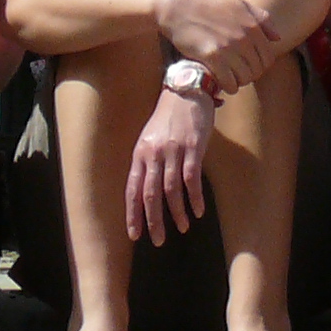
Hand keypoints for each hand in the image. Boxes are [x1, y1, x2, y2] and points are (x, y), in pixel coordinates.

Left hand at [126, 82, 214, 243]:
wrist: (186, 89)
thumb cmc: (168, 116)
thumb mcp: (149, 137)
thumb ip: (147, 161)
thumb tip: (144, 191)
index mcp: (140, 153)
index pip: (132, 190)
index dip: (133, 214)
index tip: (135, 235)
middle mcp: (153, 153)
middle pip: (150, 194)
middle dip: (154, 221)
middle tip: (158, 241)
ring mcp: (173, 150)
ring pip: (172, 190)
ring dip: (177, 213)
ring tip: (182, 228)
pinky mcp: (193, 147)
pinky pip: (192, 178)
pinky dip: (195, 197)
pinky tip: (198, 210)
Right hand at [157, 0, 281, 92]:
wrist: (181, 8)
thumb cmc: (210, 6)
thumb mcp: (240, 5)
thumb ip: (262, 19)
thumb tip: (278, 38)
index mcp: (253, 25)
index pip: (269, 57)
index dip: (261, 66)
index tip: (249, 66)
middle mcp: (244, 37)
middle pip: (258, 70)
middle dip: (250, 75)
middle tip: (238, 74)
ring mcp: (229, 47)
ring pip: (245, 79)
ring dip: (239, 82)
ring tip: (230, 78)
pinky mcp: (212, 56)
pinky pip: (229, 83)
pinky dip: (228, 86)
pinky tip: (222, 82)